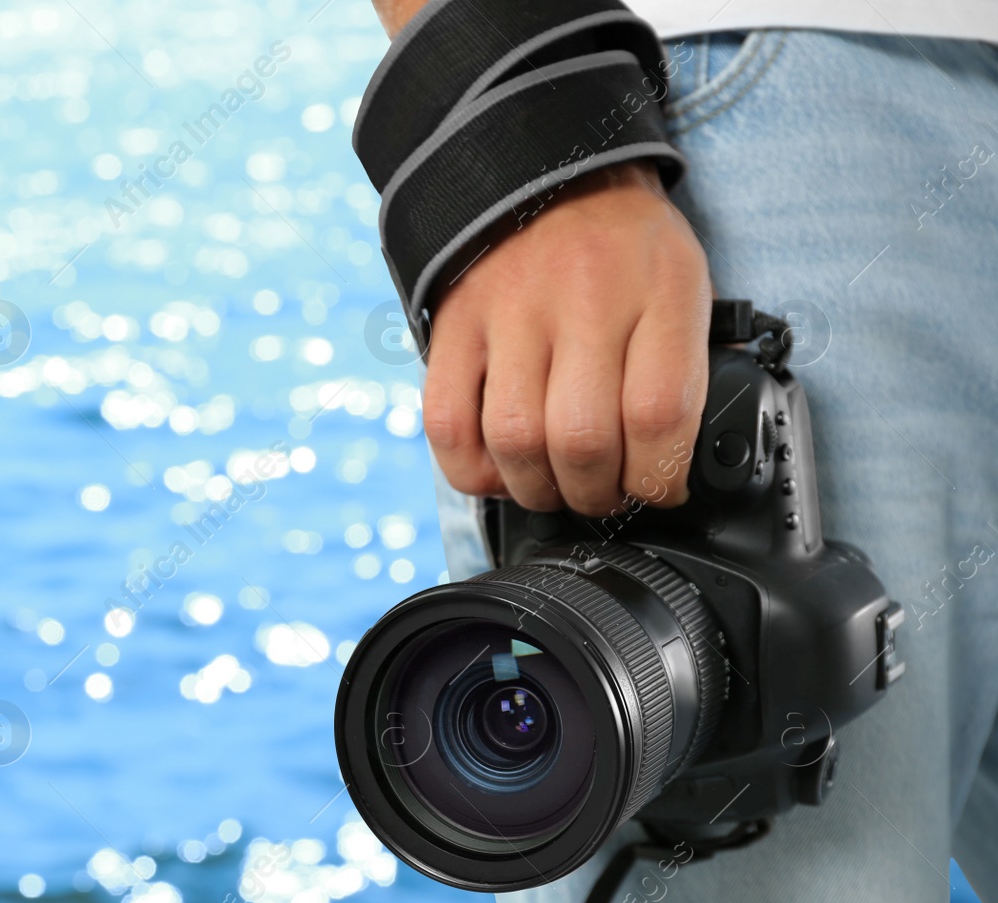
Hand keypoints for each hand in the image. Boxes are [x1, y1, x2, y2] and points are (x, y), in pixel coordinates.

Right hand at [421, 161, 711, 515]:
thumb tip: (677, 463)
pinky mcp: (455, 326)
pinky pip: (447, 422)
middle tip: (604, 492)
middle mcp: (583, 300)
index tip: (660, 488)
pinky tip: (499, 470)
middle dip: (597, 494)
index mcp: (658, 291)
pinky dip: (471, 470)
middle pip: (583, 439)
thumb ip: (687, 367)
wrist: (552, 176)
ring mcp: (510, 313)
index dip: (660, 477)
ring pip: (516, 440)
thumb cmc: (627, 251)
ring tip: (554, 484)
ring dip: (538, 489)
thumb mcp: (685, 287)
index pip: (659, 415)